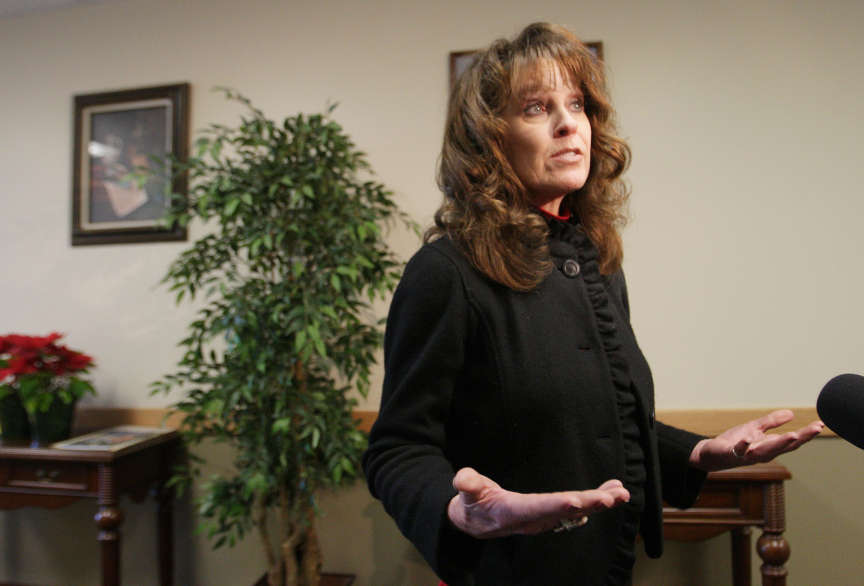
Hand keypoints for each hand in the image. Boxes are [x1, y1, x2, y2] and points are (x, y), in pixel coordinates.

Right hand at [446, 467, 629, 538]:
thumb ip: (466, 484)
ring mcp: (544, 518)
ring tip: (621, 492)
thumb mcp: (465, 492)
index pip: (538, 508)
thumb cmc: (472, 503)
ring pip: (576, 511)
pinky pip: (577, 508)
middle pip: (565, 512)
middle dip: (589, 504)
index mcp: (513, 512)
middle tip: (613, 497)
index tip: (577, 501)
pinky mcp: (551, 514)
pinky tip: (613, 492)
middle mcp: (534, 519)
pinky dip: (596, 499)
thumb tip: (462, 480)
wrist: (476, 522)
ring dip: (599, 501)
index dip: (557, 505)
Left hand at [688, 409, 823, 470]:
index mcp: (769, 447)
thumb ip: (772, 422)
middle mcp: (762, 453)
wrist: (712, 454)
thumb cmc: (734, 442)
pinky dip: (744, 446)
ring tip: (793, 434)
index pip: (792, 441)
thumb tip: (792, 413)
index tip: (821, 424)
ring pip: (766, 451)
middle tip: (815, 429)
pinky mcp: (731, 453)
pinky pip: (739, 451)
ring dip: (779, 443)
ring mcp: (747, 455)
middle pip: (784, 446)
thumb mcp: (755, 428)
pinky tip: (749, 440)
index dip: (807, 434)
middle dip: (800, 438)